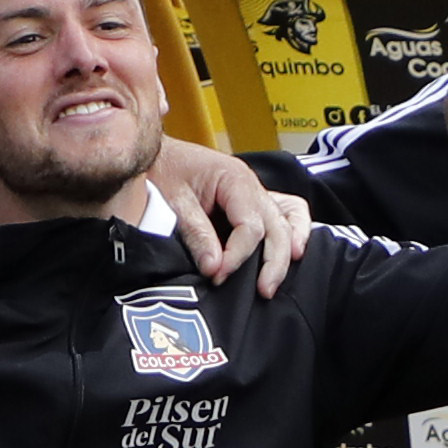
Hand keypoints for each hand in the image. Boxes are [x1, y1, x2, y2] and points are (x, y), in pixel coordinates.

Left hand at [142, 131, 312, 293]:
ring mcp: (255, 194)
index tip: (216, 275)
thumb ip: (196, 233)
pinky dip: (294, 233)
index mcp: (235, 179)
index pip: (250, 226)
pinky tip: (294, 254)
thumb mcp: (172, 201)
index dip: (237, 255)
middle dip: (273, 262)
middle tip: (263, 291)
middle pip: (277, 227)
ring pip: (286, 224)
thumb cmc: (162, 170)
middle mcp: (252, 186)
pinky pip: (286, 215)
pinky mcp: (251, 205)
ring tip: (273, 282)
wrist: (153, 156)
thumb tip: (213, 268)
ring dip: (284, 254)